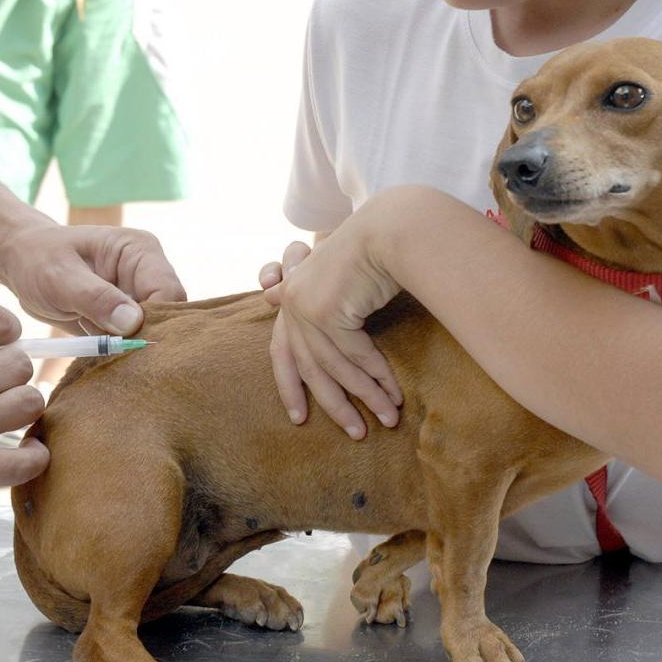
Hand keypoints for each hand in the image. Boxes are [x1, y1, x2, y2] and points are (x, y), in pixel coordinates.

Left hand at [0, 224, 186, 334]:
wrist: (22, 264)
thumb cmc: (37, 259)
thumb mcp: (59, 276)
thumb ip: (96, 298)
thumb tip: (132, 324)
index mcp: (141, 251)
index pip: (168, 292)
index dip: (155, 321)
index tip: (127, 342)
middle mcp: (150, 272)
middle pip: (169, 315)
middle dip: (146, 337)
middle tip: (117, 355)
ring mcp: (142, 295)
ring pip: (156, 331)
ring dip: (133, 347)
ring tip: (102, 350)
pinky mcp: (131, 316)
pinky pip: (140, 339)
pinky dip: (123, 350)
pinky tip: (102, 352)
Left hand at [262, 221, 402, 438]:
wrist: (388, 229)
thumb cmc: (367, 251)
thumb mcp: (332, 278)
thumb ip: (308, 297)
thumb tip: (268, 293)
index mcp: (290, 298)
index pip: (282, 353)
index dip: (289, 387)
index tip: (299, 418)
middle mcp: (292, 304)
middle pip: (309, 369)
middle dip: (334, 405)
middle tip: (354, 432)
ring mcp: (306, 308)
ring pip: (336, 368)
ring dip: (366, 396)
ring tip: (387, 418)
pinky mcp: (328, 312)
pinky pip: (356, 357)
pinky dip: (377, 378)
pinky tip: (393, 395)